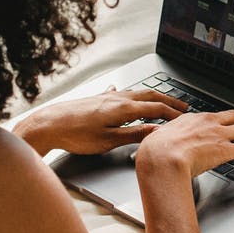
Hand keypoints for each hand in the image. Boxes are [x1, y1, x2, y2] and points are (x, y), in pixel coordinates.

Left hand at [13, 86, 188, 155]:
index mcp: (124, 108)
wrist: (47, 125)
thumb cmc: (75, 134)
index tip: (186, 119)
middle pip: (150, 96)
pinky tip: (121, 92)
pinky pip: (120, 93)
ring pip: (136, 93)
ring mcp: (106, 97)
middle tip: (183, 106)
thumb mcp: (108, 140)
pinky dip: (129, 94)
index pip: (157, 109)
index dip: (173, 114)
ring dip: (152, 96)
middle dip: (169, 101)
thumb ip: (135, 135)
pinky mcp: (96, 99)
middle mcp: (117, 98)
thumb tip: (158, 132)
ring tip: (161, 101)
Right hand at [135, 110, 233, 178]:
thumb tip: (161, 144)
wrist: (161, 157)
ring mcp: (219, 135)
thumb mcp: (160, 138)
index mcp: (193, 119)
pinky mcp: (226, 150)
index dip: (228, 118)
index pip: (216, 116)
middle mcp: (210, 123)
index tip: (233, 120)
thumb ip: (167, 139)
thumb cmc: (155, 151)